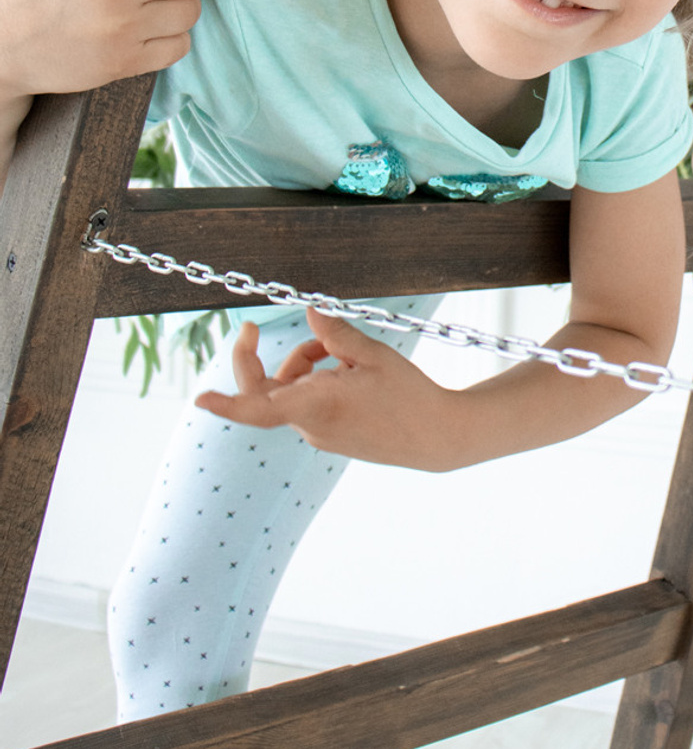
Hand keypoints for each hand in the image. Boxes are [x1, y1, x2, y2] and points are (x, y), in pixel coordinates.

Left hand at [194, 311, 443, 466]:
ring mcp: (318, 434)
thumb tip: (307, 311)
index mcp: (318, 403)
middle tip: (249, 328)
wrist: (436, 436)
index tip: (200, 398)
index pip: (258, 408)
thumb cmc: (409, 395)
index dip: (226, 404)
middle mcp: (310, 425)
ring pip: (287, 393)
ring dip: (301, 365)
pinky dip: (314, 381)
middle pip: (264, 390)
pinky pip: (304, 403)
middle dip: (260, 358)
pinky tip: (347, 371)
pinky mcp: (328, 436)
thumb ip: (335, 333)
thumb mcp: (373, 354)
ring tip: (341, 351)